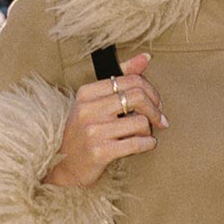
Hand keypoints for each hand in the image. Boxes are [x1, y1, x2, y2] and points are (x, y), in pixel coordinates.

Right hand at [46, 51, 166, 187]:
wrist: (63, 165)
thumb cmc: (83, 132)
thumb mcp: (95, 102)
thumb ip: (120, 78)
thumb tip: (145, 58)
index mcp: (87, 92)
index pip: (130, 80)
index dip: (151, 91)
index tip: (156, 103)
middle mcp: (88, 109)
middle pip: (138, 97)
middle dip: (155, 109)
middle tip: (160, 119)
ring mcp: (93, 131)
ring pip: (140, 122)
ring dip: (149, 130)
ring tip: (144, 135)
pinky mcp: (100, 152)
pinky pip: (136, 143)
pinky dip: (147, 144)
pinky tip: (146, 145)